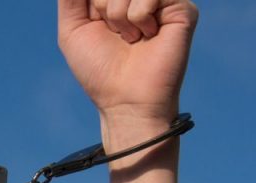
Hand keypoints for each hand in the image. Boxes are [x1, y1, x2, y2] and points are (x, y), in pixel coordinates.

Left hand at [57, 0, 197, 150]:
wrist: (124, 99)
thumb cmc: (98, 69)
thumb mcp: (73, 29)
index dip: (98, 3)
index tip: (98, 18)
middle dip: (103, 6)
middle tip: (113, 31)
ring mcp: (163, 1)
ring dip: (118, 15)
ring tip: (130, 37)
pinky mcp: (182, 9)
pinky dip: (138, 17)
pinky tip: (148, 35)